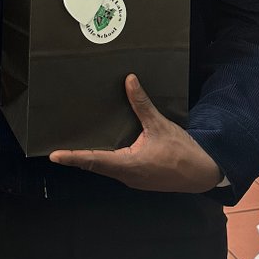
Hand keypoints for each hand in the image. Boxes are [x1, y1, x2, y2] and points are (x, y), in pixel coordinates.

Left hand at [48, 74, 222, 192]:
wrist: (203, 173)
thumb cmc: (182, 151)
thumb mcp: (160, 125)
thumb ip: (142, 104)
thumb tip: (129, 80)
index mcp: (128, 165)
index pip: (94, 160)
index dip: (73, 157)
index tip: (55, 156)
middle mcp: (126, 175)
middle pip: (95, 165)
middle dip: (78, 157)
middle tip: (58, 149)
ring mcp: (132, 178)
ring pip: (105, 168)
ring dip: (92, 157)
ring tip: (74, 145)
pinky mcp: (139, 177)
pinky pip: (116, 168)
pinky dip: (105, 159)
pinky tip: (102, 147)